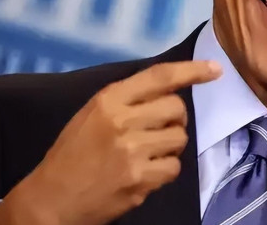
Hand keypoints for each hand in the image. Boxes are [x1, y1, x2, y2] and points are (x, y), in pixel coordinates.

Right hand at [0, 60, 221, 224]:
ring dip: (170, 146)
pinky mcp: (139, 179)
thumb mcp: (91, 114)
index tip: (215, 68)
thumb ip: (127, 100)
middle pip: (176, 108)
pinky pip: (173, 168)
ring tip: (148, 153)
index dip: (191, 70)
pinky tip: (144, 172)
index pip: (160, 77)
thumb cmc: (72, 153)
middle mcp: (122, 120)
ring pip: (180, 139)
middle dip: (175, 119)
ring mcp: (132, 151)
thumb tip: (170, 90)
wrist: (51, 199)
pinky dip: (165, 170)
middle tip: (158, 130)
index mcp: (109, 99)